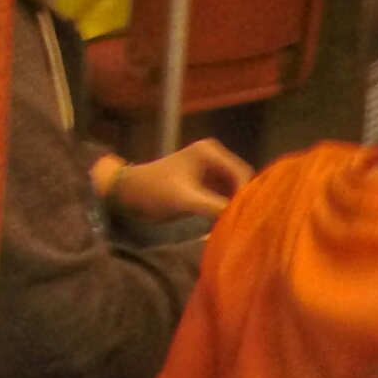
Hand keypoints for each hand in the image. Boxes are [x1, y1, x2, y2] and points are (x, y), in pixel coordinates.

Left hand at [110, 139, 253, 223]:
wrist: (128, 192)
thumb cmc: (153, 191)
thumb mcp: (185, 199)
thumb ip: (215, 207)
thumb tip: (243, 219)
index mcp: (209, 152)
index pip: (242, 173)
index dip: (247, 194)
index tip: (248, 218)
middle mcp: (213, 155)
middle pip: (241, 180)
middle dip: (243, 200)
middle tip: (245, 223)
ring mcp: (209, 168)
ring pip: (235, 188)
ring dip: (236, 205)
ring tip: (238, 225)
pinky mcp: (205, 181)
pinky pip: (225, 194)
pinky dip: (227, 207)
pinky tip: (227, 222)